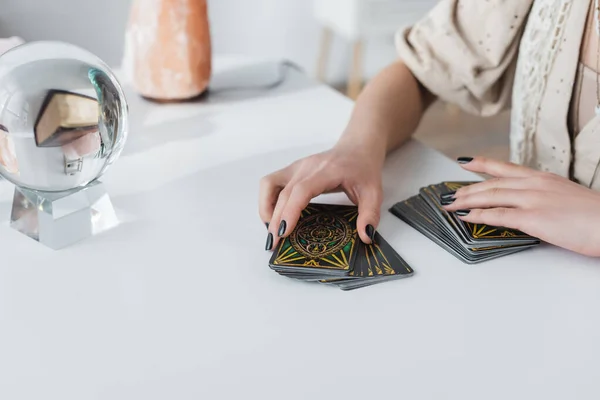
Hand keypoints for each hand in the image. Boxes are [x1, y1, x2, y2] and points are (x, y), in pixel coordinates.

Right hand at [259, 141, 384, 249]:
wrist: (357, 148)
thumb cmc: (363, 169)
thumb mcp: (374, 192)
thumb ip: (370, 215)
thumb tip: (365, 237)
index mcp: (326, 171)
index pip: (302, 190)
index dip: (290, 211)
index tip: (283, 232)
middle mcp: (306, 167)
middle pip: (283, 193)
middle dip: (275, 220)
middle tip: (274, 245)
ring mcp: (296, 167)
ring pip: (269, 185)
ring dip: (266, 208)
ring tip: (272, 231)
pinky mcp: (291, 171)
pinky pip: (270, 183)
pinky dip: (267, 200)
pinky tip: (273, 216)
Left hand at [443, 157, 599, 256]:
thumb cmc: (597, 216)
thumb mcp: (567, 197)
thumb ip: (546, 197)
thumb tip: (533, 206)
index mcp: (544, 178)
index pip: (506, 167)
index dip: (482, 164)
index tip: (465, 161)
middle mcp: (535, 184)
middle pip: (492, 183)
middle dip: (467, 188)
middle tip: (450, 193)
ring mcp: (533, 200)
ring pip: (490, 196)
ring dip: (466, 200)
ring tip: (450, 204)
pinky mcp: (534, 218)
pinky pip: (498, 215)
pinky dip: (478, 215)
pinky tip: (466, 217)